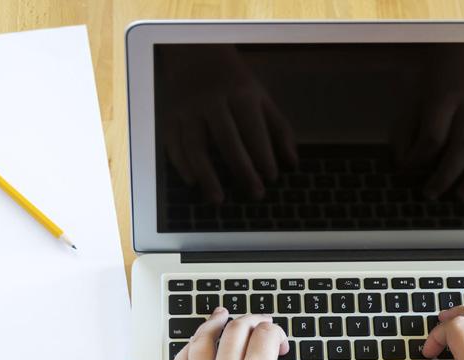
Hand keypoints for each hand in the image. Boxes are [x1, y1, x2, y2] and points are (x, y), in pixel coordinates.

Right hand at [161, 46, 297, 202]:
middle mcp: (212, 102)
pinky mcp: (170, 118)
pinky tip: (192, 182)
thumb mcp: (262, 98)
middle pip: (227, 140)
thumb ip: (279, 129)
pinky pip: (173, 144)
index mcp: (240, 95)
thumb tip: (293, 163)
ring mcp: (188, 110)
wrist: (197, 56)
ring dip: (207, 175)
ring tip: (218, 200)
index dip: (263, 154)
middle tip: (256, 194)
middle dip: (242, 169)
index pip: (253, 129)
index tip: (272, 177)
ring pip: (195, 146)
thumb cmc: (237, 85)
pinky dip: (181, 165)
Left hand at [169, 308, 316, 359]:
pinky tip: (196, 345)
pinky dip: (188, 348)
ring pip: (203, 338)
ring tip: (222, 316)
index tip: (280, 344)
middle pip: (236, 329)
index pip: (264, 335)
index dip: (276, 332)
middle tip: (259, 324)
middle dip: (251, 320)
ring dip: (215, 322)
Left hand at [396, 92, 463, 200]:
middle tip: (431, 194)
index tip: (407, 170)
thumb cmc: (434, 85)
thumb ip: (405, 134)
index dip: (418, 159)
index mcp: (444, 99)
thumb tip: (405, 168)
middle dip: (446, 175)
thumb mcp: (412, 101)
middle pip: (463, 146)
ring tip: (462, 197)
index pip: (433, 137)